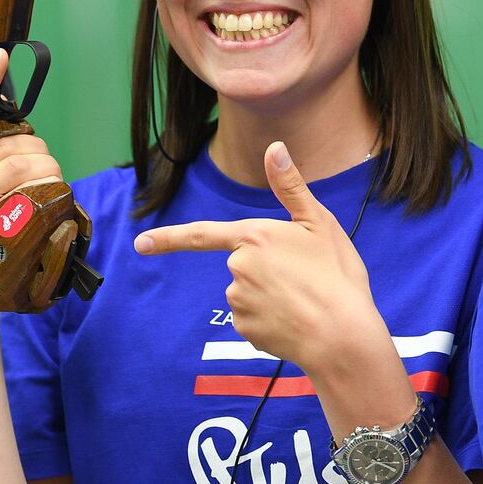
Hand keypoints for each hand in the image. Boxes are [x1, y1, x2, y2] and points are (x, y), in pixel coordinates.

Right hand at [0, 47, 62, 240]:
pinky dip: (50, 189)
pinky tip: (51, 196)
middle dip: (39, 149)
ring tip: (49, 182)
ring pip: (23, 163)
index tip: (0, 55)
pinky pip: (31, 192)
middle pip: (9, 142)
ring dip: (49, 168)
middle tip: (44, 164)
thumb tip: (5, 108)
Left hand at [134, 141, 383, 375]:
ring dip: (270, 293)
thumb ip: (291, 187)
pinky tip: (295, 318)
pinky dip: (271, 318)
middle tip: (306, 275)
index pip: (202, 234)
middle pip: (243, 263)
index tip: (140, 244)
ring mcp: (239, 301)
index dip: (168, 238)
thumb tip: (274, 148)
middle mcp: (238, 269)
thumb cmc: (336, 275)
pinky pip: (253, 317)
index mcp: (255, 237)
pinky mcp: (245, 330)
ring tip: (305, 298)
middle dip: (268, 268)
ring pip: (248, 291)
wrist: (342, 335)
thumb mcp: (320, 223)